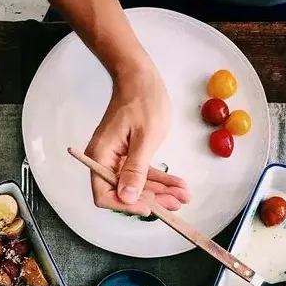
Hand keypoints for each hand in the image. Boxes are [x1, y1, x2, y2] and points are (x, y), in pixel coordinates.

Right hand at [85, 59, 190, 215]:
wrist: (141, 77)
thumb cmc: (142, 100)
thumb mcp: (144, 137)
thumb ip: (136, 169)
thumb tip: (127, 197)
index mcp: (100, 157)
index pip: (105, 195)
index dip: (126, 205)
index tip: (150, 207)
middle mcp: (105, 162)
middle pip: (125, 193)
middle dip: (152, 200)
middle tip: (177, 203)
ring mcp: (117, 160)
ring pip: (138, 186)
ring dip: (161, 192)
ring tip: (184, 196)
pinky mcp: (129, 156)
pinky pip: (144, 174)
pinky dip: (160, 180)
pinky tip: (179, 185)